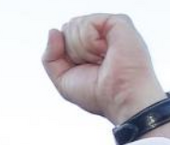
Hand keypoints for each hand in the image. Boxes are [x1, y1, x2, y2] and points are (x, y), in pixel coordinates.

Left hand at [42, 14, 165, 124]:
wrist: (118, 98)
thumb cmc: (96, 94)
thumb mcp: (62, 78)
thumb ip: (50, 56)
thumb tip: (53, 31)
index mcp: (88, 46)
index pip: (62, 36)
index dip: (65, 55)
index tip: (84, 69)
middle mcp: (99, 34)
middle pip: (67, 28)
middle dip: (73, 52)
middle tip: (94, 65)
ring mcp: (109, 27)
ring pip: (75, 25)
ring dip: (83, 50)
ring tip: (102, 60)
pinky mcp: (119, 22)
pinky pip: (88, 23)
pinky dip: (91, 42)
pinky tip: (106, 51)